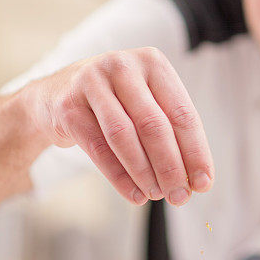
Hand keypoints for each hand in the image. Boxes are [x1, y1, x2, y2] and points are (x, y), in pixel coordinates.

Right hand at [26, 48, 213, 205]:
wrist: (56, 95)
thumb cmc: (116, 103)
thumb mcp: (146, 104)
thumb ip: (171, 134)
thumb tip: (197, 179)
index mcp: (152, 62)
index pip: (182, 113)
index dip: (195, 152)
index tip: (203, 183)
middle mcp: (122, 66)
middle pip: (154, 124)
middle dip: (171, 167)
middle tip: (180, 196)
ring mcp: (91, 82)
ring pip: (124, 136)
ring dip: (144, 172)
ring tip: (157, 196)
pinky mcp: (68, 105)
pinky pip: (98, 148)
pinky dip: (119, 176)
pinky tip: (134, 194)